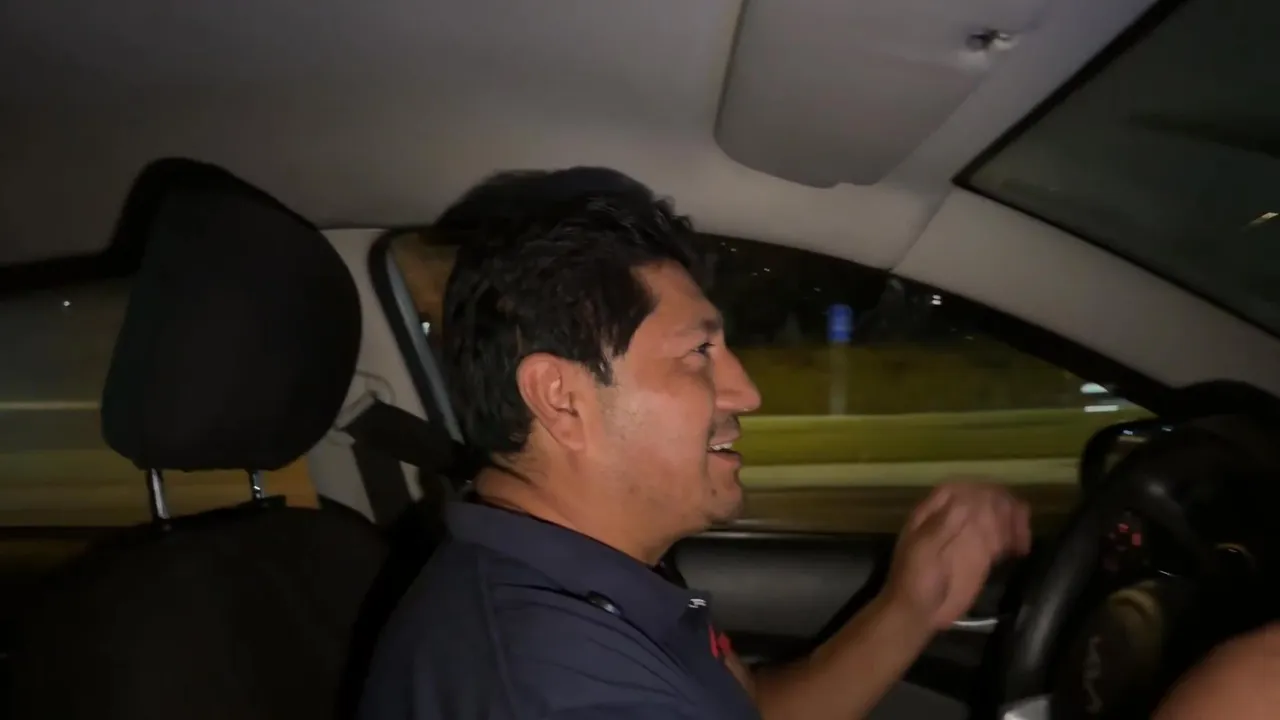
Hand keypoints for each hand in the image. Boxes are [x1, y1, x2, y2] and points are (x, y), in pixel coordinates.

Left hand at [882, 482, 1031, 630]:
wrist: (918, 613)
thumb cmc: (913, 580)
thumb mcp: (922, 551)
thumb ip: (942, 526)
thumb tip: (966, 503)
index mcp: (932, 513)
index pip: (958, 489)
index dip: (978, 490)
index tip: (998, 501)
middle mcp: (953, 519)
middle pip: (982, 500)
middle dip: (1002, 506)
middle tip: (1017, 524)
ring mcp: (968, 537)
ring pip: (996, 517)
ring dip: (1012, 520)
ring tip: (1022, 538)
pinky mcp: (981, 556)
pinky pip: (1001, 539)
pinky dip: (1014, 538)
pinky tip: (1022, 548)